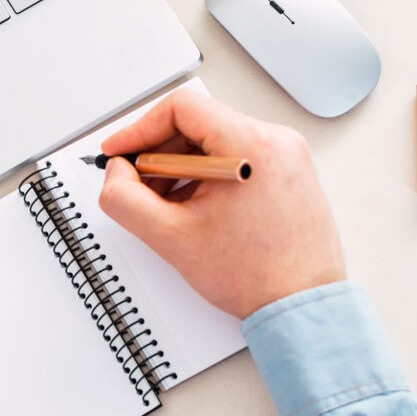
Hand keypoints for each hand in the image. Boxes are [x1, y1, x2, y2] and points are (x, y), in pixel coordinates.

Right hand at [97, 89, 344, 318]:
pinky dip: (205, 177)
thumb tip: (116, 175)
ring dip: (180, 167)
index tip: (121, 152)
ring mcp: (287, 157)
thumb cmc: (256, 277)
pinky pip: (235, 158)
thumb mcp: (170, 237)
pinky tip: (194, 210)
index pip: (181, 108)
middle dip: (158, 153)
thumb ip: (125, 199)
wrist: (300, 307)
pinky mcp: (288, 174)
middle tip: (137, 184)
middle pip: (197, 123)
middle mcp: (276, 142)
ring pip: (215, 142)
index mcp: (251, 146)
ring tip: (168, 206)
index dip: (139, 129)